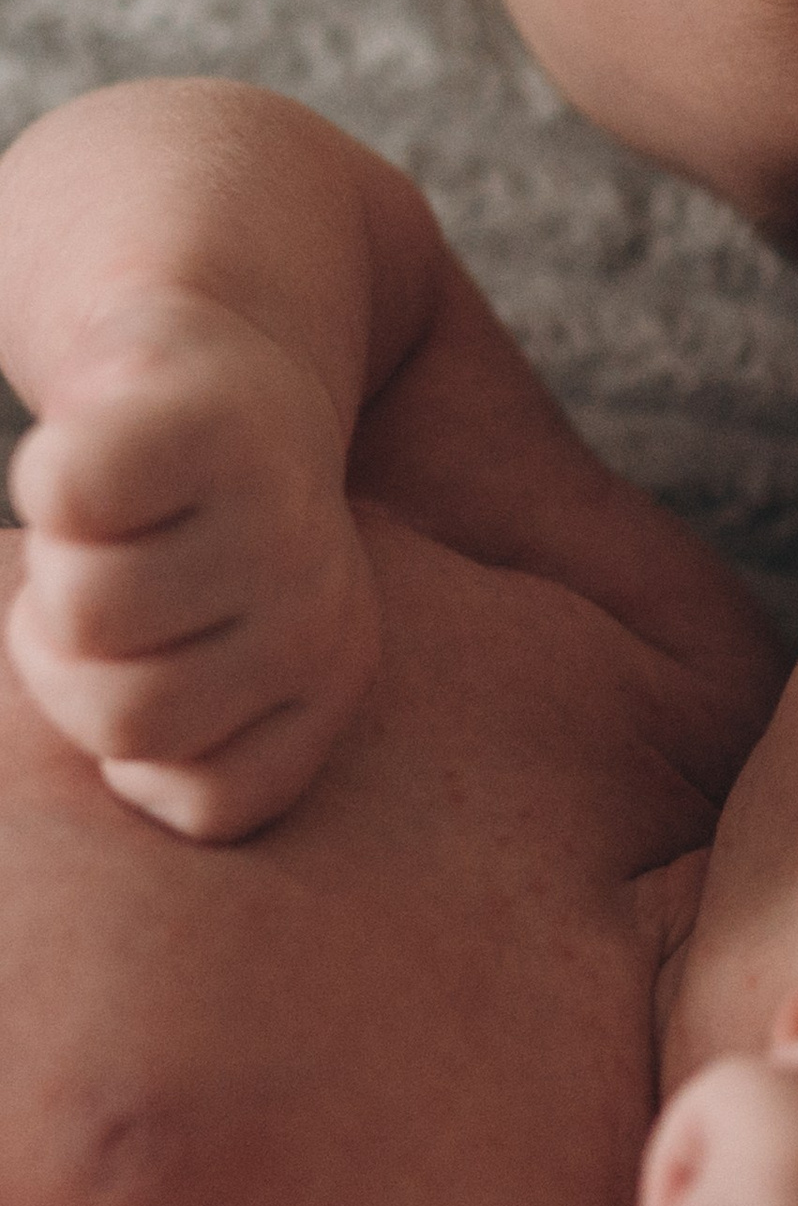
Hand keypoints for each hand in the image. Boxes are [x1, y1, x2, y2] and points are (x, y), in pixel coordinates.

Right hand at [6, 291, 378, 838]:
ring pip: (87, 620)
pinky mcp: (198, 409)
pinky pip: (74, 496)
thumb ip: (206, 752)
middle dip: (70, 658)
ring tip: (110, 523)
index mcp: (332, 673)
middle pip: (123, 716)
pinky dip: (56, 481)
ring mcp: (268, 505)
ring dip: (58, 568)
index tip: (158, 658)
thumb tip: (181, 878)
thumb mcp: (240, 655)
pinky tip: (93, 459)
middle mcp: (319, 598)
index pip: (202, 803)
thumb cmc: (217, 520)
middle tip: (110, 581)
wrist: (237, 327)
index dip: (136, 750)